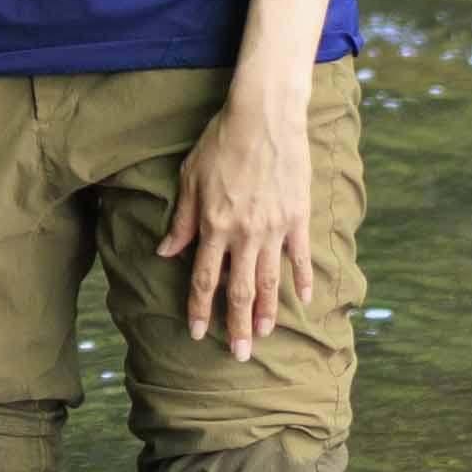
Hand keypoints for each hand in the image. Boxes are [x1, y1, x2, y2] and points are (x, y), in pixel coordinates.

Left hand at [154, 80, 314, 362]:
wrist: (264, 115)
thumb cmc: (221, 141)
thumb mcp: (190, 178)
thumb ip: (182, 220)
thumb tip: (166, 251)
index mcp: (214, 226)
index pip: (204, 279)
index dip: (200, 309)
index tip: (198, 333)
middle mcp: (243, 234)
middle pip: (239, 290)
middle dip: (237, 325)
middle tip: (238, 355)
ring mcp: (274, 228)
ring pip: (270, 281)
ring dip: (268, 312)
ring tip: (265, 335)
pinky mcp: (297, 217)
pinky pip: (300, 256)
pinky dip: (303, 279)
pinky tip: (305, 299)